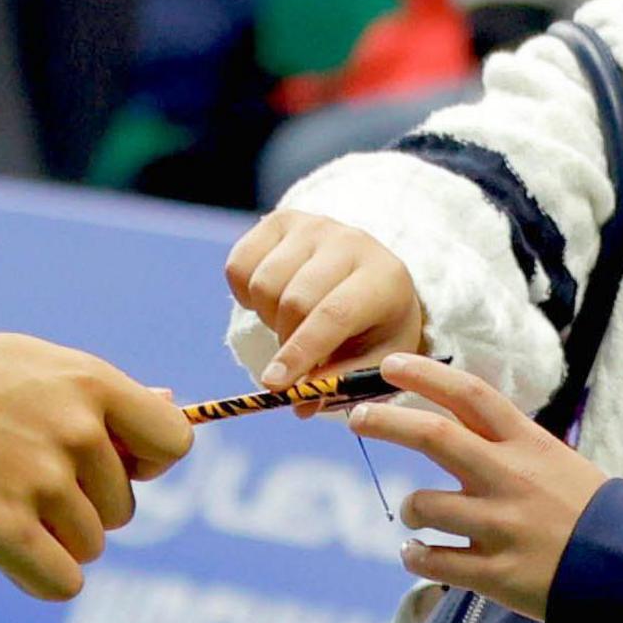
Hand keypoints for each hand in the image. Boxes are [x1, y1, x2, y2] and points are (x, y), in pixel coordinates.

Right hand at [0, 333, 193, 599]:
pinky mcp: (6, 531)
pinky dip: (36, 576)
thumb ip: (98, 391)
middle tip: (19, 480)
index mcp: (88, 382)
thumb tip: (172, 403)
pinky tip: (1, 549)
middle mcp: (76, 430)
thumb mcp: (28, 363)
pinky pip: (62, 582)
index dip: (144, 463)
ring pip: (90, 547)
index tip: (107, 465)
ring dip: (50, 541)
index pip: (173, 441)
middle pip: (123, 508)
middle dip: (80, 507)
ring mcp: (42, 481)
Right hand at [226, 209, 427, 385]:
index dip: (301, 351)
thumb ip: (341, 382)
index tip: (275, 384)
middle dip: (285, 342)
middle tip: (296, 357)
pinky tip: (273, 300)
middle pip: (293, 301)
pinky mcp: (281, 220)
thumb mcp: (374, 359)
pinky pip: (239, 265)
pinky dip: (245, 294)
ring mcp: (312, 226)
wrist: (370, 275)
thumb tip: (300, 402)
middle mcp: (349, 242)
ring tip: (292, 323)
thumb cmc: (376, 325)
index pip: (334, 314)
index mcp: (383, 279)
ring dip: (268, 318)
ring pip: (263, 283)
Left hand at [349, 353, 607, 619]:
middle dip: (387, 421)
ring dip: (410, 507)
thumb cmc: (594, 513)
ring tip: (414, 516)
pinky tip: (416, 552)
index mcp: (530, 445)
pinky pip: (432, 560)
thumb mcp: (558, 463)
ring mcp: (501, 527)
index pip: (471, 394)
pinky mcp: (496, 574)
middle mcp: (510, 478)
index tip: (390, 364)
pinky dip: (415, 554)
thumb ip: (508, 447)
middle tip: (356, 416)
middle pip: (434, 435)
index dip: (426, 374)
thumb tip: (456, 425)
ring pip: (423, 504)